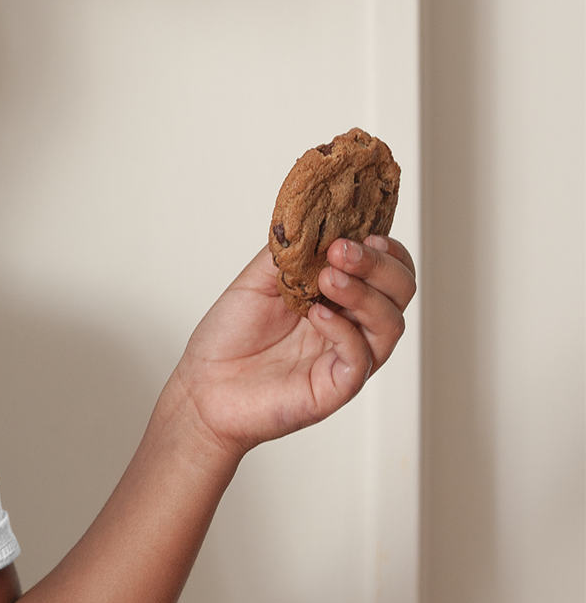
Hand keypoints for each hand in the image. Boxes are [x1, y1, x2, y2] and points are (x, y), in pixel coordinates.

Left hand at [171, 234, 416, 459]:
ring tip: (328, 278)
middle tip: (343, 251)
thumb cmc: (229, 339)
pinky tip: (317, 315)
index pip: (387, 269)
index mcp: (338, 297)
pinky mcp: (337, 387)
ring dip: (364, 293)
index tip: (363, 232)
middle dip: (378, 265)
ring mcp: (347, 357)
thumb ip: (291, 252)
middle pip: (400, 291)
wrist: (202, 387)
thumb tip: (316, 215)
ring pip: (390, 323)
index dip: (385, 249)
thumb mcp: (258, 280)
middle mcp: (351, 325)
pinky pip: (361, 358)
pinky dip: (344, 331)